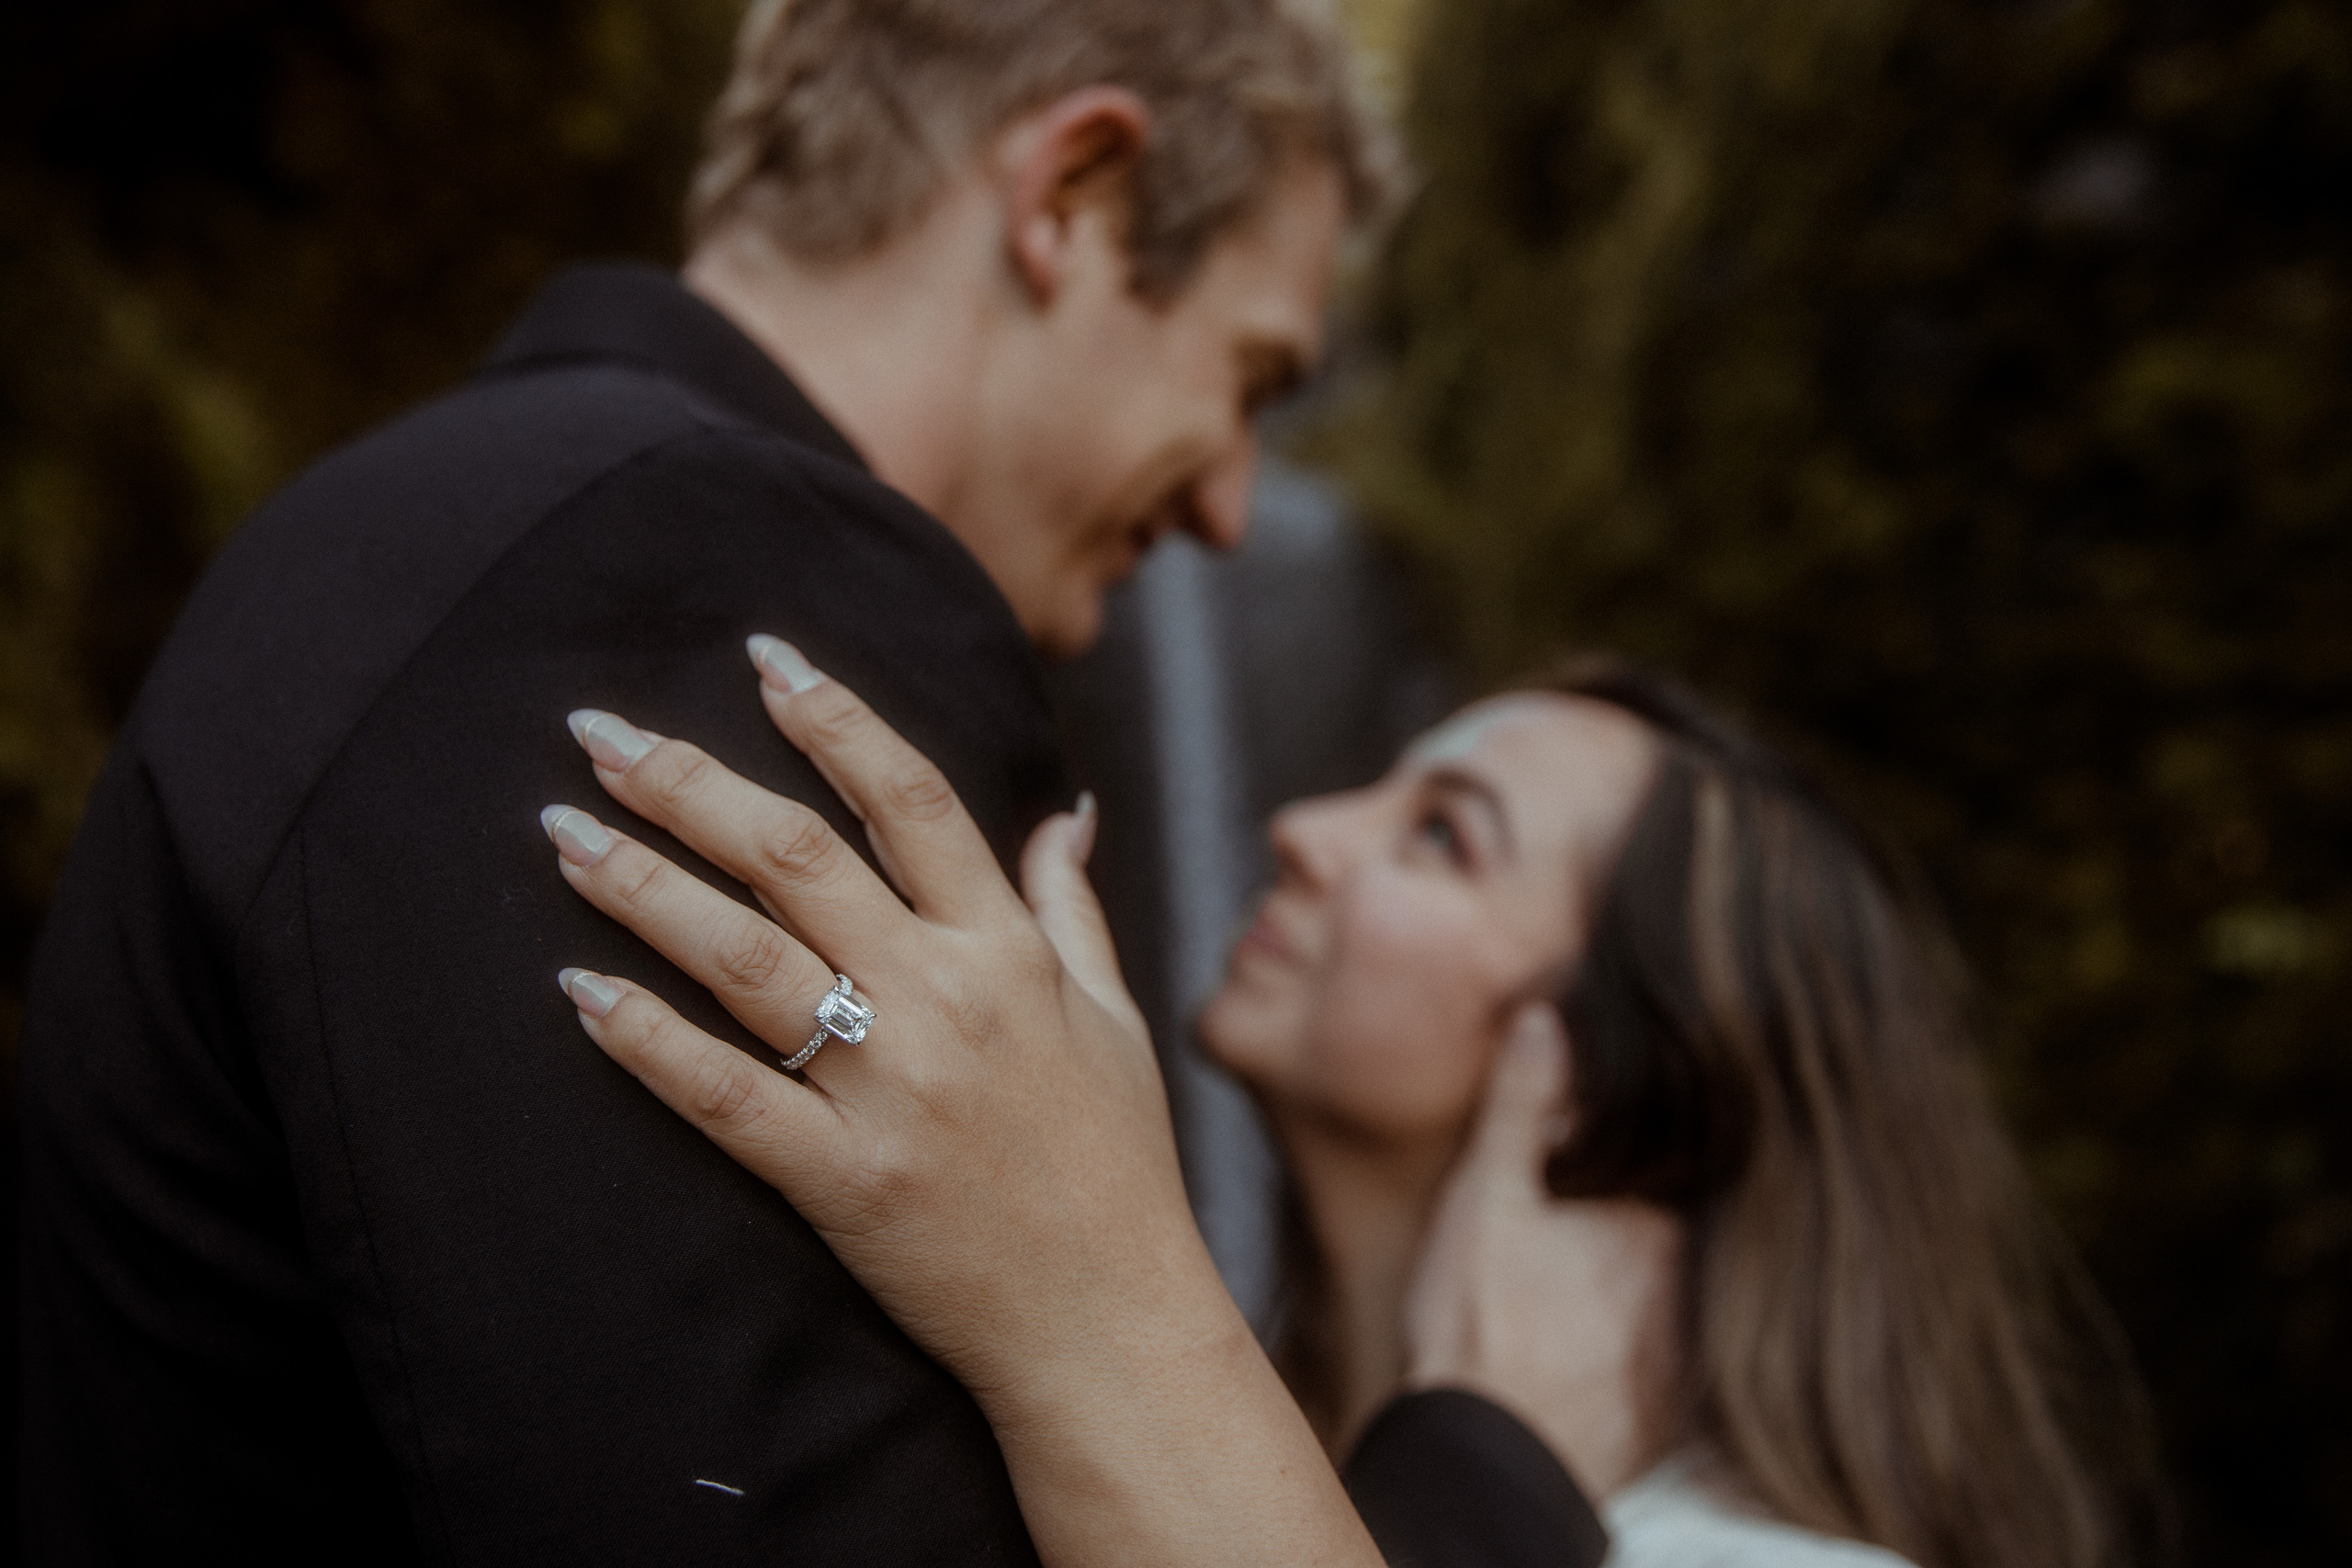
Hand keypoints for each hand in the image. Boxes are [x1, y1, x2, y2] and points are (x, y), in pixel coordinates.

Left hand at [540, 643, 1192, 1398]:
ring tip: (564, 835)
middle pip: (797, 858)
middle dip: (688, 782)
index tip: (764, 658)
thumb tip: (1065, 809)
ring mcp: (887, 1091)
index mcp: (1007, 952)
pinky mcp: (839, 1179)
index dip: (833, 717)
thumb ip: (1072, 907)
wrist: (1111, 1326)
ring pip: (743, 959)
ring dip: (643, 887)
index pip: (909, 799)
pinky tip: (578, 992)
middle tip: (599, 733)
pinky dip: (646, 1042)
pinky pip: (724, 1096)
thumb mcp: (1114, 1020)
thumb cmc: (1118, 1169)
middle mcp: (942, 1002)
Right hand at [1402, 1003, 1684, 1497]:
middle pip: (1675, 1215)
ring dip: (1635, 1262)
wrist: (1488, 1462)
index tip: (1592, 1125)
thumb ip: (1521, 1105)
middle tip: (1573, 1192)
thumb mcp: (1485, 1197)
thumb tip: (1546, 1017)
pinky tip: (1585, 1322)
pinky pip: (1665, 1338)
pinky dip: (1637, 1321)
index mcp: (1657, 1220)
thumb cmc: (1478, 1325)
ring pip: (1671, 1278)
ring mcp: (1686, 1345)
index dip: (1633, 1132)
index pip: (1674, 1152)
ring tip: (1574, 1261)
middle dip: (1634, 1194)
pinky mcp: (1668, 1400)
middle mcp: (1691, 1282)